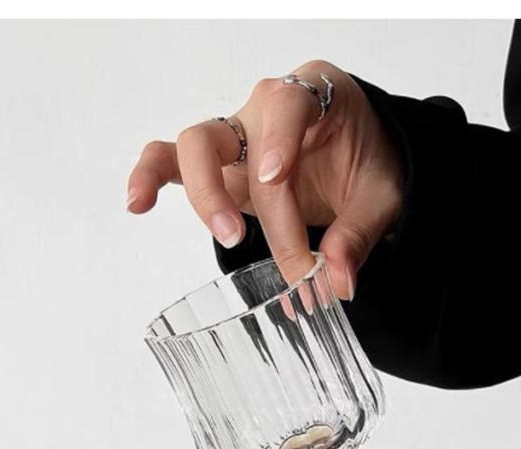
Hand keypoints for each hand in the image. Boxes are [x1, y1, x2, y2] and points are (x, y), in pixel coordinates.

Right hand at [127, 59, 402, 299]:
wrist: (362, 159)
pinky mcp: (220, 168)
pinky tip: (138, 204)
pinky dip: (151, 178)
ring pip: (192, 147)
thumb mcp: (382, 197)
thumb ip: (359, 235)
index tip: (274, 179)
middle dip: (231, 192)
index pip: (286, 106)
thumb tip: (336, 281)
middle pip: (226, 135)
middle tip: (244, 239)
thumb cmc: (370, 162)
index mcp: (314, 95)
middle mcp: (266, 109)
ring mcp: (237, 138)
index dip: (276, 142)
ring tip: (223, 236)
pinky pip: (172, 161)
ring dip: (199, 194)